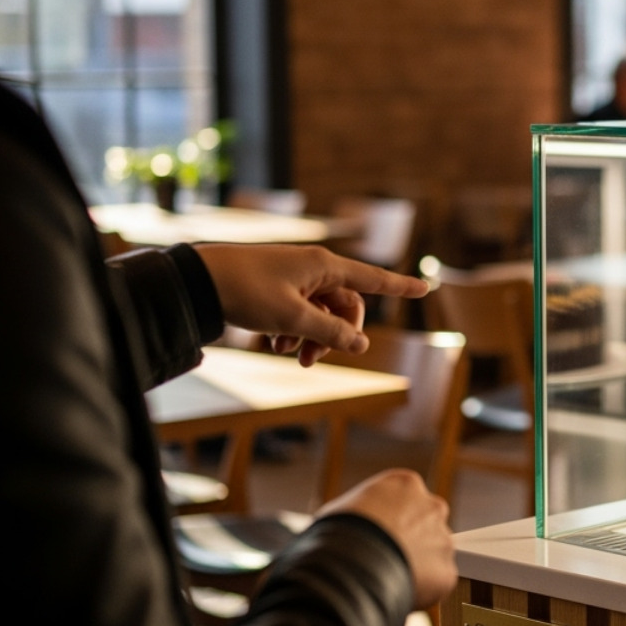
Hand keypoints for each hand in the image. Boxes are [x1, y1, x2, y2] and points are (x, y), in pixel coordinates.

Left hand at [194, 244, 428, 365]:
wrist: (199, 280)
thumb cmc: (247, 291)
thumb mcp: (293, 318)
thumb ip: (330, 333)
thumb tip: (361, 345)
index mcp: (324, 266)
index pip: (373, 278)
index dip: (400, 286)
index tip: (426, 287)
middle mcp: (314, 267)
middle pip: (346, 305)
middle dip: (337, 334)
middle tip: (314, 359)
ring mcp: (295, 277)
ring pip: (322, 312)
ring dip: (314, 337)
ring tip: (293, 357)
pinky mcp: (277, 287)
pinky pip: (302, 311)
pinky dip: (296, 330)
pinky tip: (277, 345)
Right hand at [318, 469, 456, 609]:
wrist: (349, 563)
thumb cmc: (337, 533)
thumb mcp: (341, 510)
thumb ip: (361, 512)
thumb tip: (351, 526)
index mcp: (406, 485)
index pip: (406, 501)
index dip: (390, 522)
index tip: (378, 537)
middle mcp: (432, 507)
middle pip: (425, 526)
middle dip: (410, 542)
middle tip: (386, 560)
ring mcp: (443, 540)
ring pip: (434, 556)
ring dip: (417, 567)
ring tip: (387, 579)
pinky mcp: (446, 572)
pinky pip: (436, 584)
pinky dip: (421, 592)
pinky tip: (397, 592)